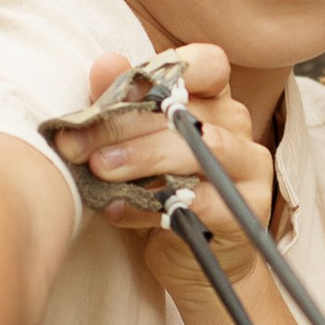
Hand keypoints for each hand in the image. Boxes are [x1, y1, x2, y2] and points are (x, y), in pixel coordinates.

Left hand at [49, 46, 277, 314]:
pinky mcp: (245, 211)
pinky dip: (150, 206)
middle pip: (185, 110)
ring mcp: (247, 169)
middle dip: (123, 123)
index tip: (119, 92)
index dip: (169, 67)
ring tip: (100, 168)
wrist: (189, 261)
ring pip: (198, 149)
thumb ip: (122, 103)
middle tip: (77, 143)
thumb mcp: (134, 146)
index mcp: (214, 101)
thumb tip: (105, 62)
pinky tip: (116, 209)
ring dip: (142, 157)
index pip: (208, 63)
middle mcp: (237, 128)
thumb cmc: (159, 193)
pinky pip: (197, 202)